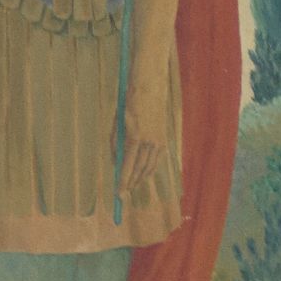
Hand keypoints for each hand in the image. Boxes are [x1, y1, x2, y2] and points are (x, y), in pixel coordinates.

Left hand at [119, 69, 170, 204]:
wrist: (150, 85)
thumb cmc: (129, 102)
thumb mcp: (117, 122)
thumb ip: (116, 143)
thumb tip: (116, 163)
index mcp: (135, 136)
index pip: (128, 166)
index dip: (123, 182)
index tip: (118, 194)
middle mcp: (149, 141)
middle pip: (140, 170)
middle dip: (131, 184)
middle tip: (123, 194)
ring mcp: (159, 140)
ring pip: (150, 167)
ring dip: (140, 179)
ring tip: (132, 186)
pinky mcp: (164, 138)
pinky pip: (157, 160)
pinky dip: (150, 169)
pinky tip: (143, 174)